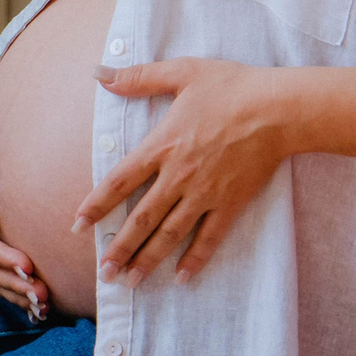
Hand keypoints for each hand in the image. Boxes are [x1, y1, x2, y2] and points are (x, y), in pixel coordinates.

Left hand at [71, 58, 290, 288]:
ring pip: (170, 234)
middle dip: (119, 248)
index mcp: (162, 146)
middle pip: (141, 219)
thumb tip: (99, 74)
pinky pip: (209, 238)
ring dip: (148, 260)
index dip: (96, 206)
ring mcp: (205, 193)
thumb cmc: (231, 86)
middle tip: (103, 272)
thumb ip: (138, 77)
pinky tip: (182, 278)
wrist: (277, 108)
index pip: (119, 182)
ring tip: (131, 283)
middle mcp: (178, 176)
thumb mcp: (181, 72)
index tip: (78, 226)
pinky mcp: (231, 204)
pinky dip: (195, 260)